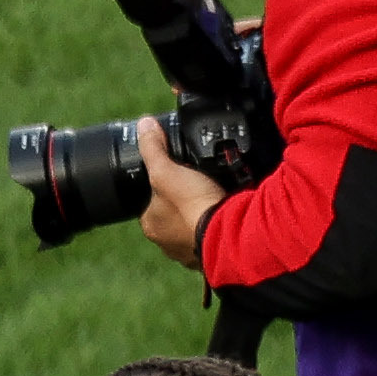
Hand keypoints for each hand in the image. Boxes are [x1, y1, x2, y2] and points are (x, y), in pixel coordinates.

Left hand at [135, 121, 227, 262]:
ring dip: (203, 211)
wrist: (232, 232)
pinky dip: (219, 221)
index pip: (149, 200)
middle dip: (185, 198)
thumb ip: (154, 148)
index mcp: (151, 224)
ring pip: (195, 224)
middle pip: (174, 212)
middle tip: (198, 183)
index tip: (174, 172)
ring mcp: (192, 249)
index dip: (159, 184)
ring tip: (214, 194)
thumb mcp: (167, 171)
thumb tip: (144, 124)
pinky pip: (215, 232)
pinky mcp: (215, 251)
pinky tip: (226, 209)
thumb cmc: (194, 205)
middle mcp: (168, 242)